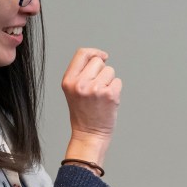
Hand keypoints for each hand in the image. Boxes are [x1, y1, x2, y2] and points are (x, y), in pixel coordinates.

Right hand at [61, 48, 121, 164]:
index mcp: (68, 81)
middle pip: (98, 61)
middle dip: (101, 71)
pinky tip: (108, 101)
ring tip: (101, 96)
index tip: (103, 56)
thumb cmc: (83, 113)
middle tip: (97, 87)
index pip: (82, 53)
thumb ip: (81, 73)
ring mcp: (95, 89)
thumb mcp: (73, 90)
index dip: (94, 52)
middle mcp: (80, 83)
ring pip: (110, 71)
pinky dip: (116, 90)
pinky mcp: (109, 95)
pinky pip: (118, 82)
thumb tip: (100, 56)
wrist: (89, 134)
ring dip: (109, 81)